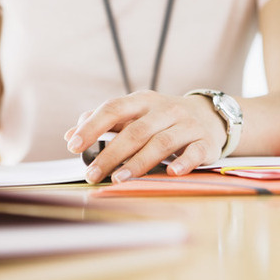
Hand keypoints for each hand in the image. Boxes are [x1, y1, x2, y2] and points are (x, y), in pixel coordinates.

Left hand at [64, 90, 226, 183]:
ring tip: (119, 179)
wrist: (209, 115)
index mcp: (143, 101)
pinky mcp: (205, 142)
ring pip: (161, 142)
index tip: (73, 145)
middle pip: (135, 131)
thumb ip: (104, 123)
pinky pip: (194, 152)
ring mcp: (187, 125)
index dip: (93, 127)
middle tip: (92, 174)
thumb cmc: (162, 118)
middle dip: (111, 154)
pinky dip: (183, 162)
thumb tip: (70, 135)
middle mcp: (165, 110)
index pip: (114, 109)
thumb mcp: (135, 113)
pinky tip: (171, 173)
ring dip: (139, 162)